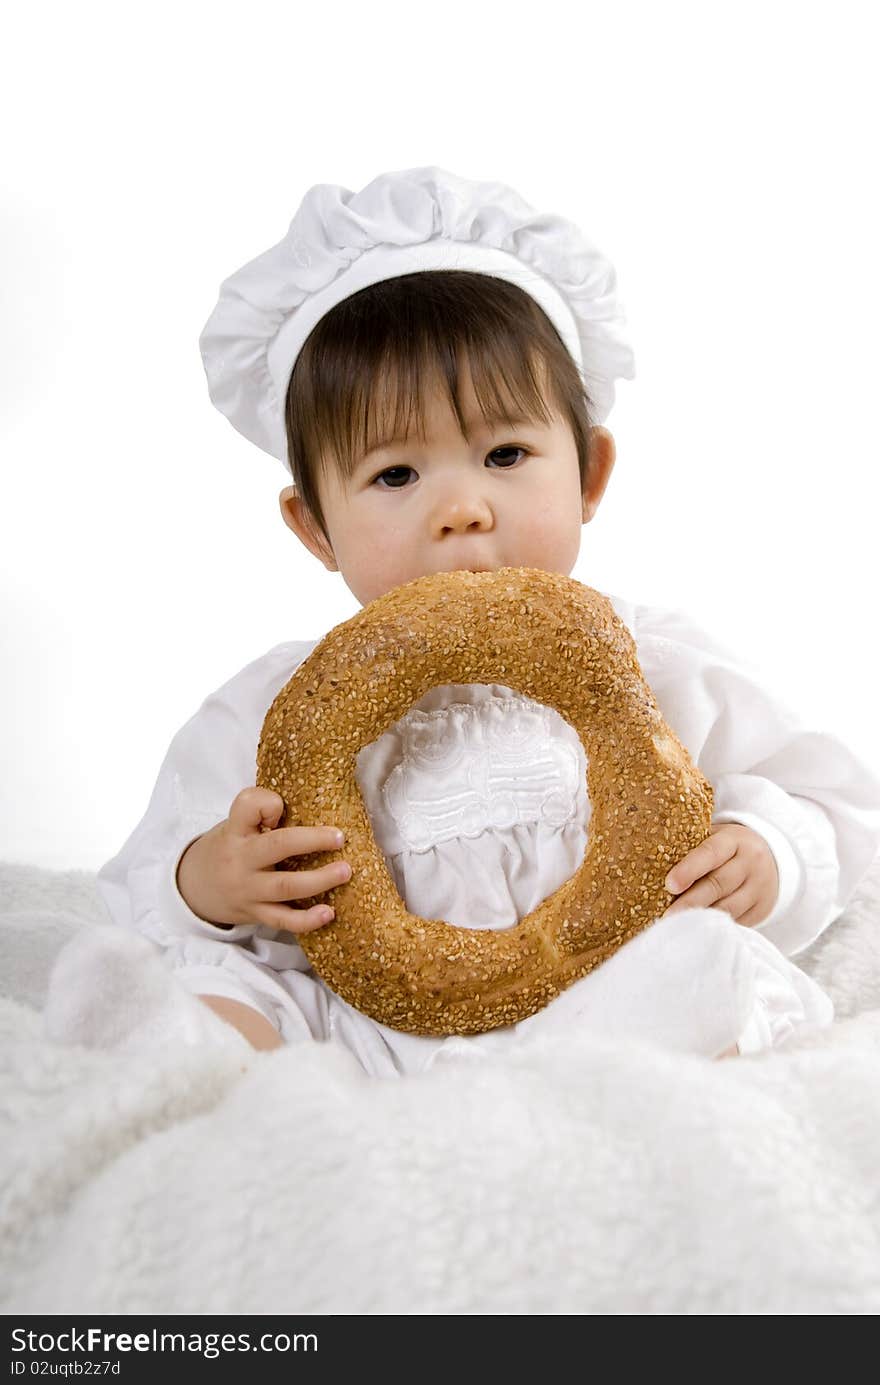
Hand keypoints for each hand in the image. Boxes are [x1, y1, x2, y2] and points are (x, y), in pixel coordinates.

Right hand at [176, 787, 350, 932]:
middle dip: (312, 840)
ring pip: (285, 887)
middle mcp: (241, 860)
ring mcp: (248, 890)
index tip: (281, 806)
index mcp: (235, 831)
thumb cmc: (228, 849)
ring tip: (345, 871)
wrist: (194, 889)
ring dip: (319, 880)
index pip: (247, 806)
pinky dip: (307, 920)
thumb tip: (310, 811)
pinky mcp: (256, 913)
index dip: (267, 803)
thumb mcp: (234, 826)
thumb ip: (262, 816)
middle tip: (340, 838)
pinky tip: (329, 913)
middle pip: (277, 846)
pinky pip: (283, 920)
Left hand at [661, 823, 777, 926]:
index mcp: (734, 840)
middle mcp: (750, 863)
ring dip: (701, 918)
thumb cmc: (728, 849)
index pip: (711, 852)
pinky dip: (715, 927)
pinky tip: (696, 931)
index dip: (690, 868)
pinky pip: (737, 920)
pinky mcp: (761, 909)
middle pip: (718, 884)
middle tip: (666, 915)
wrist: (774, 859)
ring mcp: (758, 888)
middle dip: (691, 901)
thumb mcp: (717, 838)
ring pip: (728, 907)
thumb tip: (649, 859)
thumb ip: (692, 846)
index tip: (669, 884)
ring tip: (676, 927)